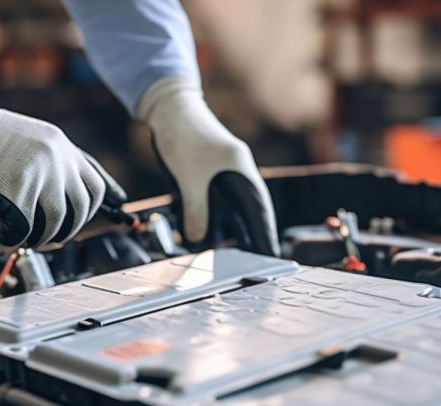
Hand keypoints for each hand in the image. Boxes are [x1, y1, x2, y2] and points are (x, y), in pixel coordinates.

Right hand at [0, 101, 125, 246]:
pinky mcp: (16, 195)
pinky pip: (25, 231)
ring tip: (28, 235)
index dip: (103, 203)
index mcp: (60, 145)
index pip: (95, 181)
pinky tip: (3, 233)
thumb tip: (71, 192)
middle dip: (71, 227)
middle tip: (56, 235)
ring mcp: (38, 177)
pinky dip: (14, 239)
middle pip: (83, 207)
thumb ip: (53, 160)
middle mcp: (56, 159)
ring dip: (43, 237)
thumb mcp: (29, 137)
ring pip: (57, 223)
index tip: (111, 212)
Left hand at [137, 77, 279, 255]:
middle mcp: (238, 175)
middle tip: (259, 264)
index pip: (259, 213)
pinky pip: (218, 204)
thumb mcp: (187, 178)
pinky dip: (214, 220)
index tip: (272, 258)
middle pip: (251, 214)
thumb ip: (195, 211)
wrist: (168, 107)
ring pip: (234, 210)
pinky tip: (206, 235)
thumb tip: (198, 241)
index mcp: (242, 172)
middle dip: (254, 239)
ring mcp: (224, 175)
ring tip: (235, 256)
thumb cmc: (182, 136)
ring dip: (232, 231)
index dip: (265, 237)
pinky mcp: (209, 176)